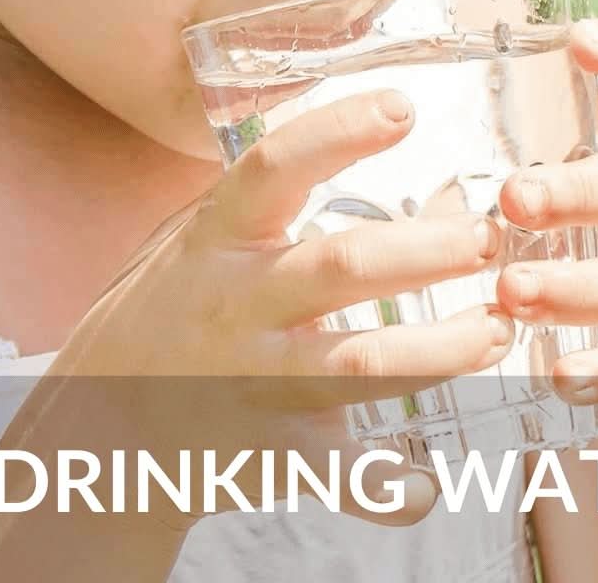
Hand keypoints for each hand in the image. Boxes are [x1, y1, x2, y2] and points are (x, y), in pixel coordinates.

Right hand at [46, 91, 515, 529]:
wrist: (100, 423)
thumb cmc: (159, 311)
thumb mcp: (186, 239)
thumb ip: (250, 199)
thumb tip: (332, 133)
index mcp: (217, 238)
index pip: (274, 169)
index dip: (337, 133)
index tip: (403, 108)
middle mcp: (237, 302)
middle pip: (342, 266)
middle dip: (428, 250)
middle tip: (489, 239)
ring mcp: (254, 379)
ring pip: (361, 362)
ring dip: (442, 349)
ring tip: (496, 331)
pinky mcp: (271, 448)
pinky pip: (338, 474)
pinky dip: (388, 490)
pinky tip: (429, 485)